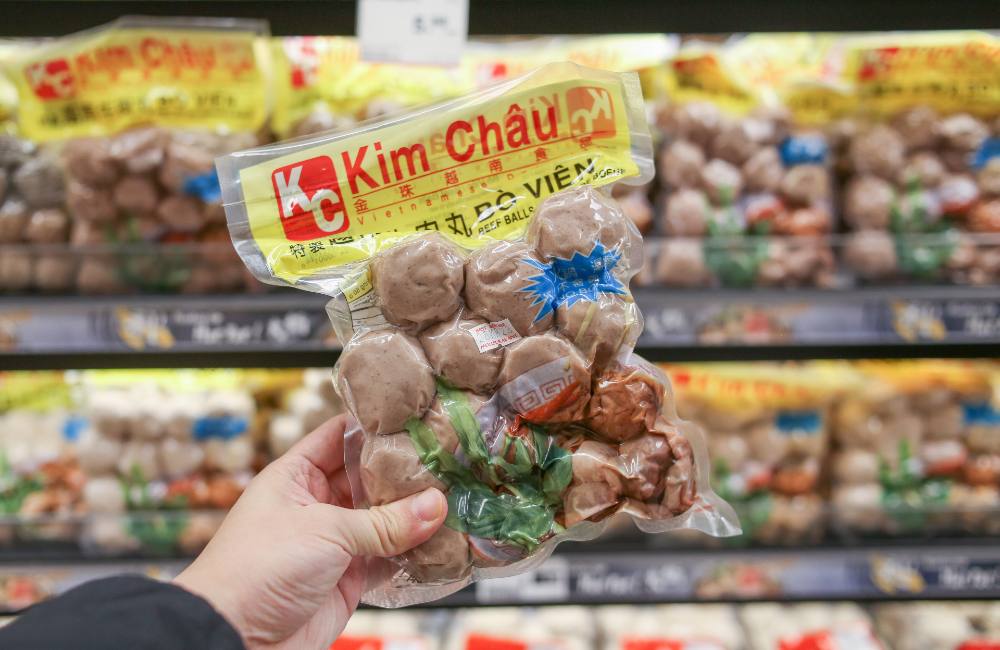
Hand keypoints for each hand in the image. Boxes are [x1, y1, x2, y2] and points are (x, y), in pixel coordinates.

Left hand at [175, 415, 446, 648]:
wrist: (234, 638)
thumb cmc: (255, 570)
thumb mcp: (324, 532)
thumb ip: (384, 522)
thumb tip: (435, 506)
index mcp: (295, 475)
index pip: (339, 436)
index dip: (374, 426)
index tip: (414, 417)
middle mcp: (315, 504)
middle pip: (368, 478)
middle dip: (404, 474)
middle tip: (447, 461)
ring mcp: (332, 542)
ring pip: (382, 520)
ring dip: (413, 515)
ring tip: (453, 499)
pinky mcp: (346, 578)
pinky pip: (387, 559)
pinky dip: (412, 554)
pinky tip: (439, 543)